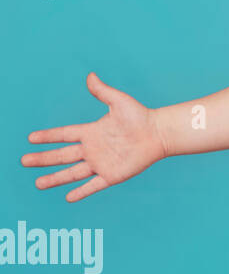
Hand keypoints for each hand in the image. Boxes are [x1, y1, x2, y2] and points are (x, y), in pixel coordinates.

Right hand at [20, 72, 166, 201]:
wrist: (159, 133)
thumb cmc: (141, 116)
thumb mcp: (119, 101)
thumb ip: (102, 91)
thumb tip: (90, 76)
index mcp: (91, 132)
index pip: (64, 134)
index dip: (48, 136)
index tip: (31, 138)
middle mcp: (93, 149)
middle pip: (62, 156)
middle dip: (43, 159)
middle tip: (24, 161)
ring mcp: (101, 163)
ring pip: (72, 173)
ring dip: (55, 178)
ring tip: (38, 184)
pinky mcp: (112, 175)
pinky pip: (93, 185)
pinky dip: (81, 191)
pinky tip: (68, 197)